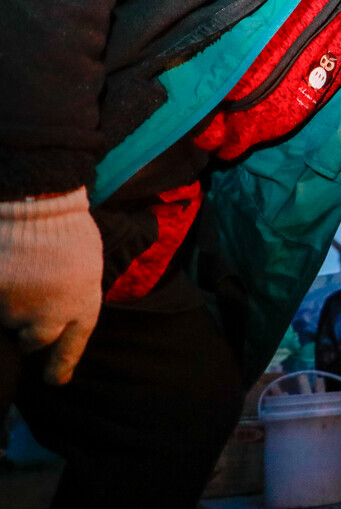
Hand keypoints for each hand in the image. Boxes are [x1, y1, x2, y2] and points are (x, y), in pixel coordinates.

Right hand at [0, 188, 102, 384]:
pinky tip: (5, 275)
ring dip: (8, 306)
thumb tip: (58, 319)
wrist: (40, 205)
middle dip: (29, 329)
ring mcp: (17, 307)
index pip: (71, 347)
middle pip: (33, 341)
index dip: (60, 367)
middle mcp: (51, 315)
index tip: (54, 381)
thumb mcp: (86, 268)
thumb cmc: (69, 229)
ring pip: (5, 321)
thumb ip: (73, 297)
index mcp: (83, 306)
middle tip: (29, 302)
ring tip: (18, 276)